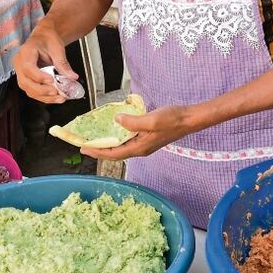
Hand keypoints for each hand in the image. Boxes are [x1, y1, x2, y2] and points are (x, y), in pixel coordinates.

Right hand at [14, 26, 76, 103]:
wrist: (44, 37)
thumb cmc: (47, 39)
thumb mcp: (57, 48)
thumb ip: (63, 63)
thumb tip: (72, 77)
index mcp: (26, 52)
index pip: (28, 67)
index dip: (39, 77)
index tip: (52, 81)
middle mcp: (20, 63)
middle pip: (25, 82)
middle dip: (42, 90)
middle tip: (56, 92)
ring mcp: (21, 72)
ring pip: (28, 89)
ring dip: (44, 97)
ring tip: (59, 97)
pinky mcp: (26, 79)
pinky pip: (32, 91)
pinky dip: (44, 96)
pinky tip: (55, 97)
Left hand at [81, 105, 200, 160]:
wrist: (189, 119)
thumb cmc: (172, 119)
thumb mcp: (151, 119)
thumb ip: (132, 122)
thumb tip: (117, 120)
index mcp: (139, 148)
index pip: (113, 154)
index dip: (97, 151)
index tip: (83, 148)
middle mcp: (140, 149)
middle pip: (115, 153)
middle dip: (99, 150)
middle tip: (84, 145)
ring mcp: (145, 144)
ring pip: (121, 148)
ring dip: (108, 145)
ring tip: (96, 139)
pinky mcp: (148, 138)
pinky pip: (128, 141)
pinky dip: (117, 138)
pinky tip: (114, 131)